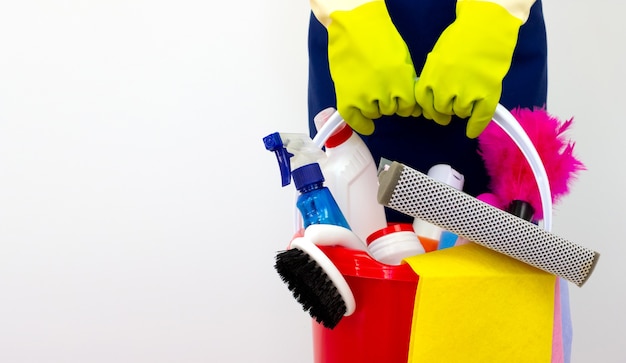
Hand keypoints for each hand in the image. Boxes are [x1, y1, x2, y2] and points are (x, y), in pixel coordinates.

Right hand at [326, 1, 420, 134]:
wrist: (354, 28)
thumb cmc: (380, 39)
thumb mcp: (402, 60)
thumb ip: (406, 83)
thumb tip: (410, 104)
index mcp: (401, 81)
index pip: (408, 106)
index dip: (405, 104)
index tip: (401, 101)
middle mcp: (384, 92)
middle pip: (391, 110)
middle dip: (389, 102)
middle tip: (382, 90)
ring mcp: (364, 96)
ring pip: (374, 113)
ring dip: (374, 107)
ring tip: (370, 94)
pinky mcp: (346, 97)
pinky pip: (355, 119)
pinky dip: (362, 124)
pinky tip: (368, 127)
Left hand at [414, 1, 522, 137]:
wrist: (487, 28)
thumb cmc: (461, 37)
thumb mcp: (437, 56)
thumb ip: (433, 76)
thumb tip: (433, 94)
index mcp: (430, 77)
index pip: (423, 102)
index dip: (429, 109)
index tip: (434, 112)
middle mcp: (444, 88)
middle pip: (441, 110)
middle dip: (445, 110)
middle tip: (451, 107)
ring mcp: (466, 93)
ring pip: (460, 113)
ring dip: (463, 110)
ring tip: (469, 98)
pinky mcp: (486, 95)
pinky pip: (479, 118)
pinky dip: (476, 126)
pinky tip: (472, 131)